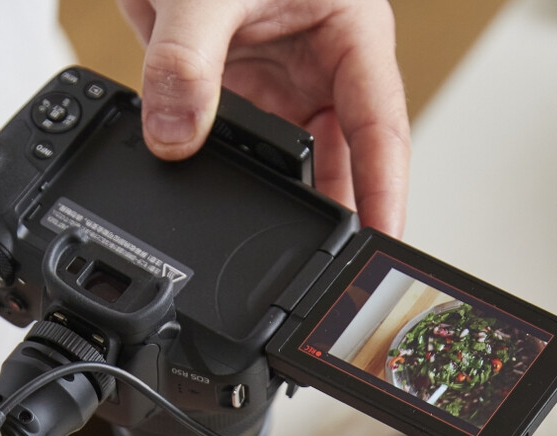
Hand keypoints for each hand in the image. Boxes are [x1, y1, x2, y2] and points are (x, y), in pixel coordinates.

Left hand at [117, 0, 409, 234]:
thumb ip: (187, 61)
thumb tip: (171, 137)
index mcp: (353, 35)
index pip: (382, 135)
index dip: (385, 197)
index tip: (381, 250)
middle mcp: (320, 65)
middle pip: (339, 164)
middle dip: (327, 220)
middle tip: (321, 280)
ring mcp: (275, 81)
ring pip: (282, 166)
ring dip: (267, 202)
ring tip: (265, 256)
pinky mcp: (227, 88)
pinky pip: (227, 149)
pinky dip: (216, 178)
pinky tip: (209, 208)